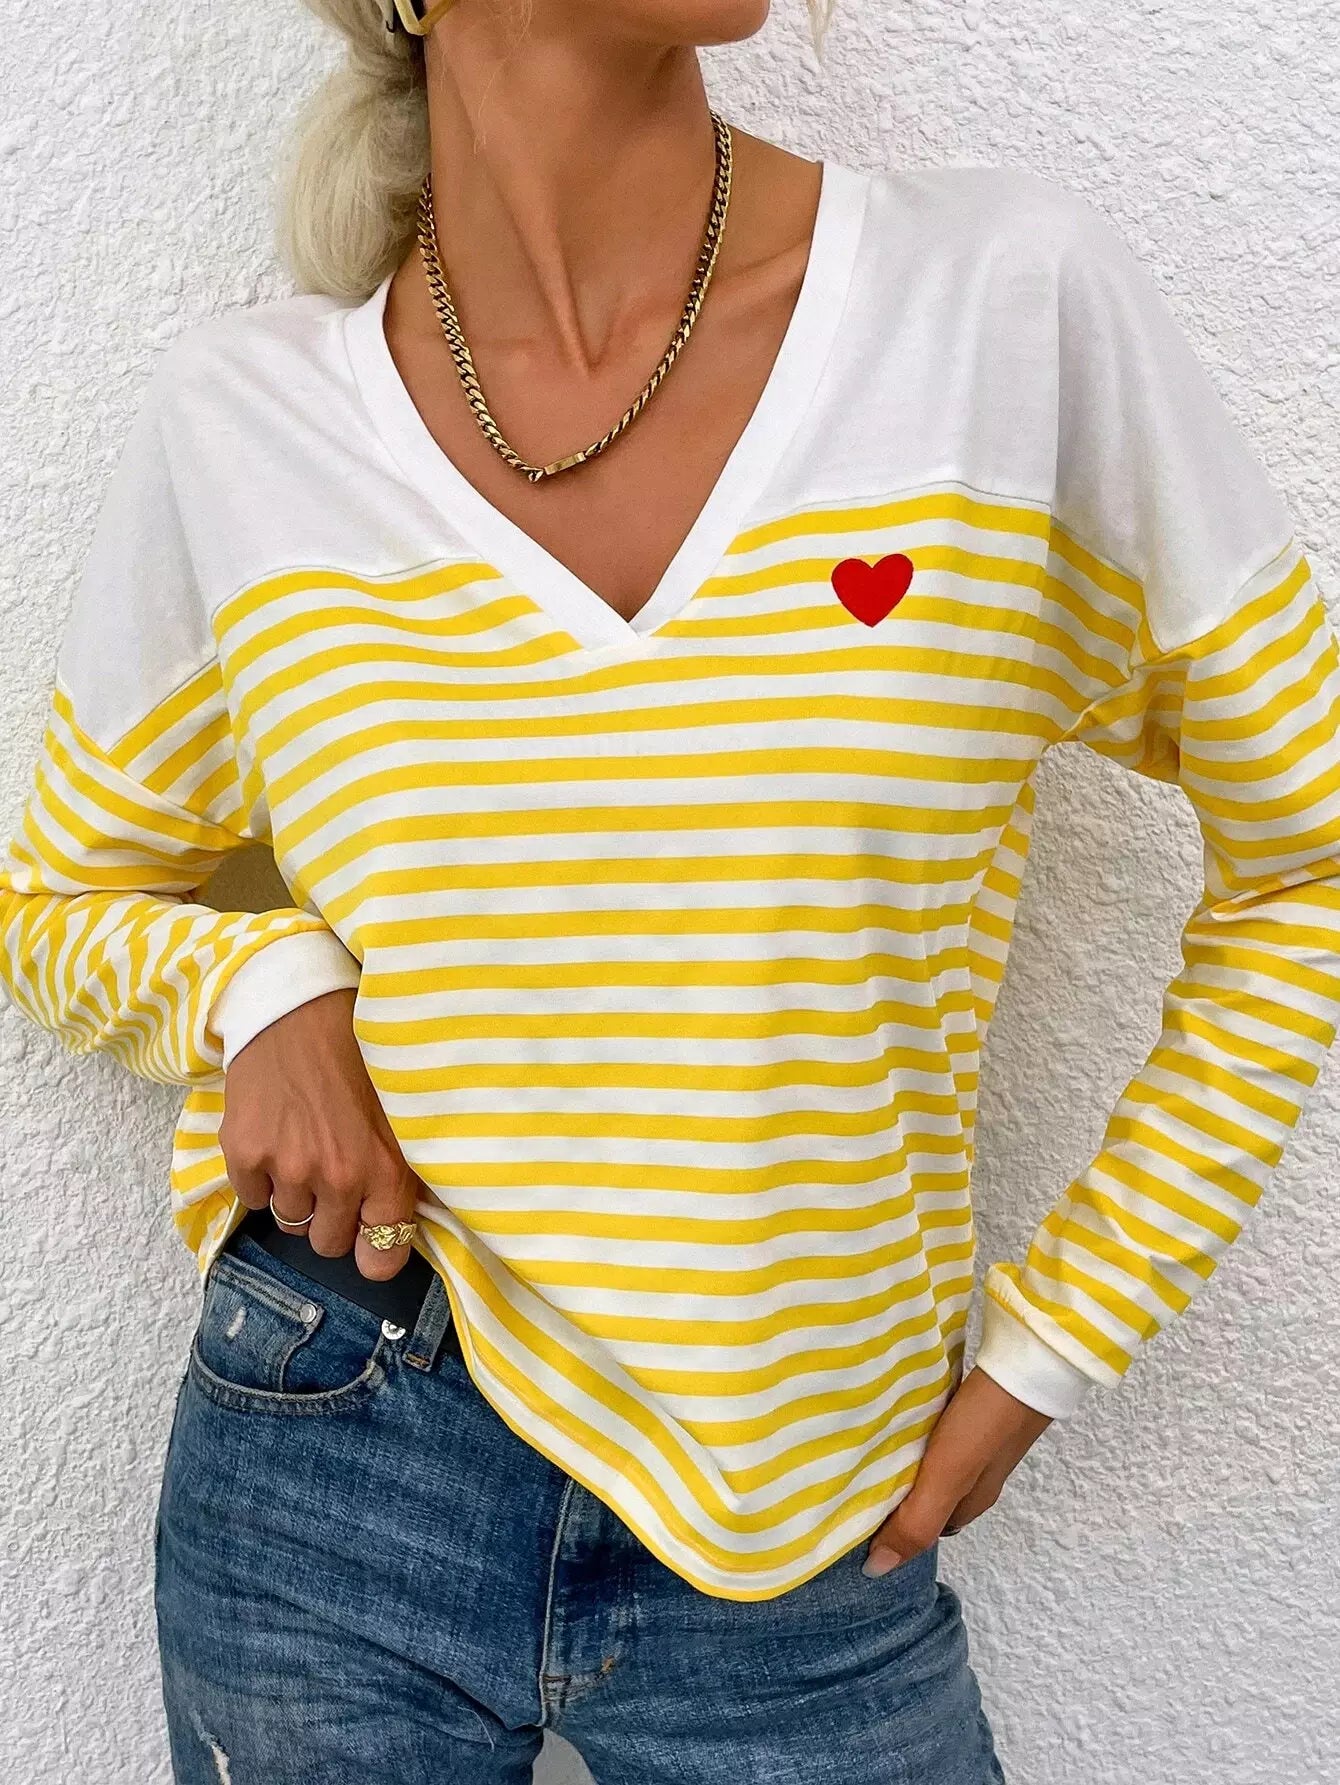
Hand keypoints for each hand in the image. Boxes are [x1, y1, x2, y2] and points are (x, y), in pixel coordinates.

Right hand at [218, 987, 425, 1281]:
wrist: (299, 1008)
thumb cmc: (360, 1055)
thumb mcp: (401, 1115)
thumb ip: (403, 1171)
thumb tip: (406, 1222)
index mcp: (386, 1170)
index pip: (382, 1258)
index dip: (375, 1252)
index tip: (368, 1236)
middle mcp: (338, 1178)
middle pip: (326, 1245)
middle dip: (329, 1219)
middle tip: (331, 1177)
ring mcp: (288, 1168)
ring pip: (288, 1221)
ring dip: (295, 1196)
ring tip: (302, 1149)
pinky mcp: (245, 1153)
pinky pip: (252, 1198)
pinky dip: (260, 1178)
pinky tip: (274, 1138)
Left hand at [863, 1366, 1053, 1575]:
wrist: (1029, 1362)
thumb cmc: (985, 1423)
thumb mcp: (947, 1477)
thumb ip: (916, 1521)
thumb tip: (876, 1571)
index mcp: (969, 1503)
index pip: (921, 1529)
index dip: (889, 1526)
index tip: (850, 1512)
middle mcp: (975, 1478)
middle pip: (925, 1495)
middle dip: (892, 1489)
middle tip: (849, 1474)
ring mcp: (977, 1442)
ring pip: (930, 1462)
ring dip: (902, 1458)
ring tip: (863, 1445)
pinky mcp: (973, 1410)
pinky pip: (936, 1430)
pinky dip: (914, 1430)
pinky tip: (894, 1415)